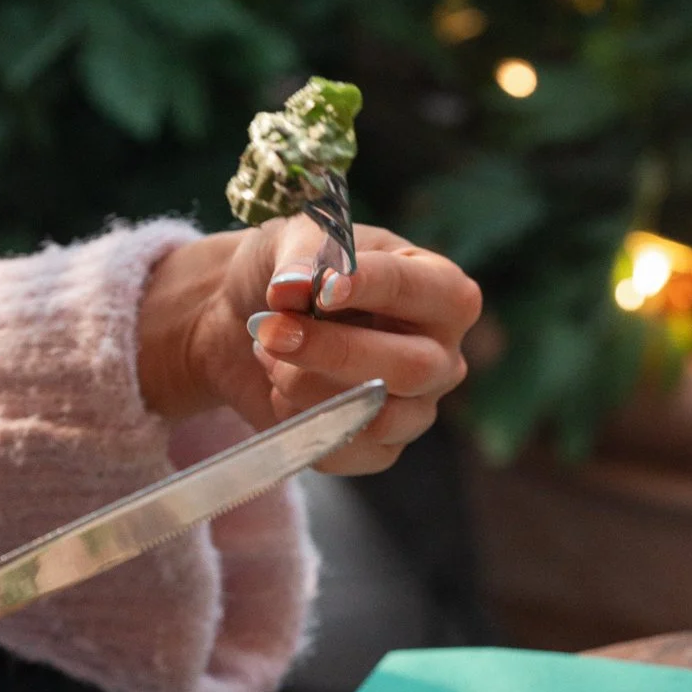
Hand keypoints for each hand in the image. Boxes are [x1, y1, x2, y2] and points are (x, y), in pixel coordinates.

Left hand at [137, 217, 480, 474]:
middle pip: (411, 367)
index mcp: (439, 288)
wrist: (250, 326)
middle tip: (273, 331)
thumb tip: (292, 287)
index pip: (422, 290)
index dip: (370, 287)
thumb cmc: (291, 275)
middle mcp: (441, 354)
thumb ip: (303, 257)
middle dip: (333, 351)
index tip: (320, 288)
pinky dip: (298, 421)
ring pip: (377, 416)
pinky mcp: (380, 450)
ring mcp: (416, 408)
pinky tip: (279, 390)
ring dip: (306, 386)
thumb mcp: (297, 240)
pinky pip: (345, 451)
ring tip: (269, 354)